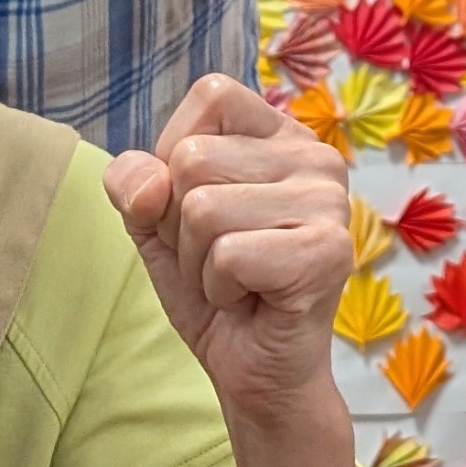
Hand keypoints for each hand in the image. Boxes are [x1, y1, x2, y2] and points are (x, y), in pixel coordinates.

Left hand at [104, 75, 349, 418]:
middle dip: (182, 225)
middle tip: (221, 260)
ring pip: (204, 209)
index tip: (203, 211)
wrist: (253, 371)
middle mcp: (317, 157)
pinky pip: (229, 255)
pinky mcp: (328, 252)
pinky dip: (219, 289)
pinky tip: (251, 301)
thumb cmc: (214, 287)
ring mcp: (330, 203)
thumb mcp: (155, 222)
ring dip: (199, 263)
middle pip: (195, 159)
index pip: (211, 95)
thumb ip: (135, 183)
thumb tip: (154, 183)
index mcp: (283, 134)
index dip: (177, 158)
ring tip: (236, 282)